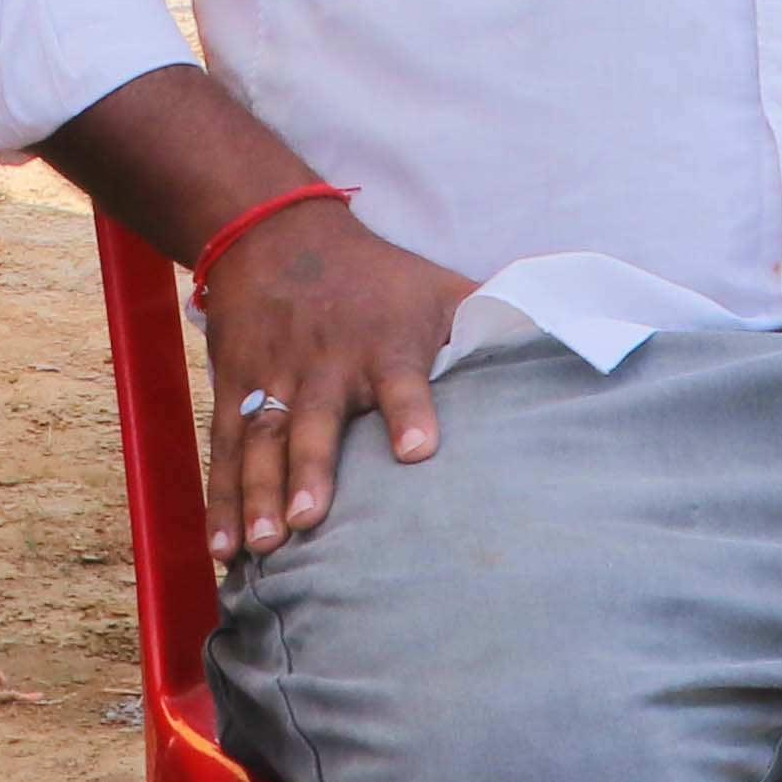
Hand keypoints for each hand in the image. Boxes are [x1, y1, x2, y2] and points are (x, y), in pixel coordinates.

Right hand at [196, 201, 475, 565]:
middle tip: (309, 520)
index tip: (418, 451)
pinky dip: (220, 499)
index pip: (401, 379)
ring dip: (257, 495)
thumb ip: (487, 325)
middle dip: (311, 470)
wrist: (273, 231)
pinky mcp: (236, 390)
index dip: (410, 412)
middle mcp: (325, 365)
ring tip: (261, 546)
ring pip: (262, 441)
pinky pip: (226, 449)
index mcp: (384, 344)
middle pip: (314, 421)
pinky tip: (222, 550)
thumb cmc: (374, 278)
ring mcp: (274, 379)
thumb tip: (561, 350)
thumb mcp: (434, 288)